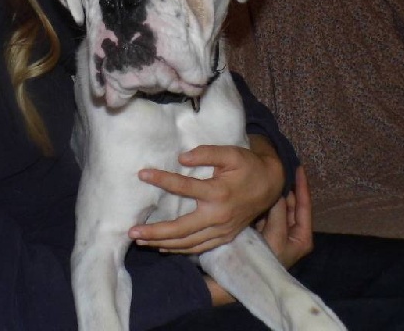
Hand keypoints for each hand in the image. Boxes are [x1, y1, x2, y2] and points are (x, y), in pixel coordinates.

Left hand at [128, 137, 283, 253]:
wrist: (271, 185)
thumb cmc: (247, 166)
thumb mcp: (231, 153)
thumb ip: (206, 153)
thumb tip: (181, 158)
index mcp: (218, 192)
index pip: (184, 187)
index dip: (161, 180)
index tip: (142, 174)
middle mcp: (218, 216)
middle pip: (181, 228)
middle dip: (155, 232)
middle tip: (132, 232)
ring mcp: (222, 230)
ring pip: (188, 243)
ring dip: (162, 243)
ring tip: (140, 241)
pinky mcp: (224, 237)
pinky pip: (199, 247)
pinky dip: (180, 249)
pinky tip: (163, 247)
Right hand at [255, 166, 313, 268]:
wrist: (241, 276)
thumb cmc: (265, 260)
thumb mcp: (275, 236)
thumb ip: (278, 212)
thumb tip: (278, 191)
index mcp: (302, 236)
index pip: (305, 205)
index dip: (302, 186)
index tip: (298, 167)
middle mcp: (292, 233)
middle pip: (291, 204)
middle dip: (286, 187)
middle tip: (279, 166)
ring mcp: (277, 231)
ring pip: (278, 206)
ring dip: (274, 193)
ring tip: (268, 174)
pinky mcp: (263, 230)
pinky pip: (265, 210)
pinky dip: (263, 200)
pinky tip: (258, 189)